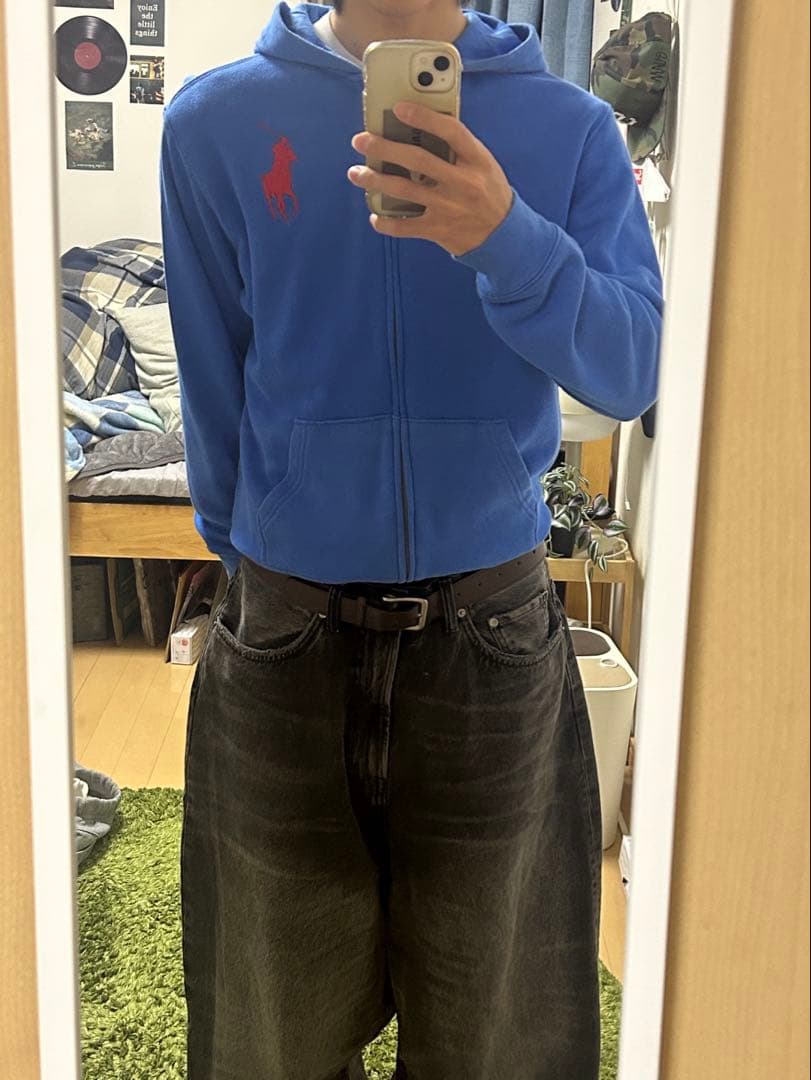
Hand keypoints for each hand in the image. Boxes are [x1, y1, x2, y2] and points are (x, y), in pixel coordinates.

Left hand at [348, 102, 513, 256]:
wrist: (503, 235)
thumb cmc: (488, 192)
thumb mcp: (483, 164)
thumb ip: (458, 148)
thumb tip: (421, 126)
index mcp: (476, 160)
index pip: (450, 131)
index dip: (423, 117)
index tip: (398, 108)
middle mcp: (462, 183)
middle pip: (418, 160)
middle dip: (385, 148)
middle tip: (361, 140)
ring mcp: (448, 208)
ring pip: (405, 190)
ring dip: (375, 180)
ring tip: (356, 173)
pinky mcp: (438, 230)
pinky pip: (405, 227)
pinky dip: (386, 222)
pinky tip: (374, 215)